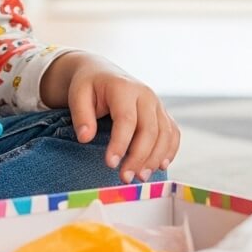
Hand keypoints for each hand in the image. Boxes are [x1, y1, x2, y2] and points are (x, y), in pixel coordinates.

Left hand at [45, 52, 180, 183]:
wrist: (103, 73)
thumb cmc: (89, 86)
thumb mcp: (78, 94)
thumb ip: (81, 115)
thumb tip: (85, 138)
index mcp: (124, 88)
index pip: (126, 119)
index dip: (120, 143)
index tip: (110, 164)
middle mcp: (146, 95)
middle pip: (149, 130)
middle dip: (139, 157)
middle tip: (125, 178)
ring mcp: (157, 104)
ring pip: (165, 134)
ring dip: (155, 158)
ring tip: (140, 178)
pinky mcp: (163, 114)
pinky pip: (173, 134)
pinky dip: (169, 151)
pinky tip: (159, 166)